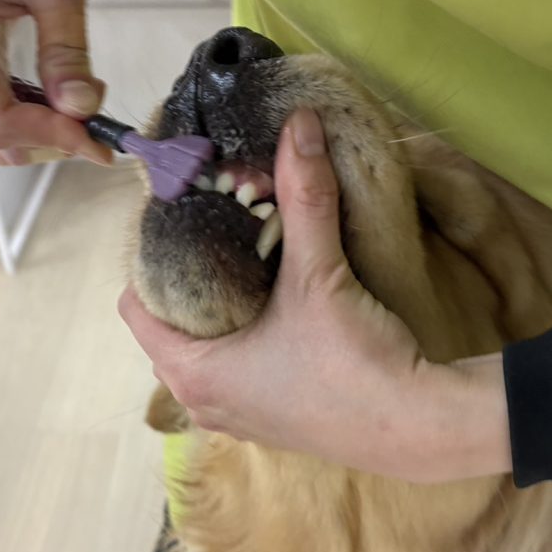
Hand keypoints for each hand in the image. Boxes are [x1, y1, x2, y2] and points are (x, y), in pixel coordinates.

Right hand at [0, 0, 111, 165]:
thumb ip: (66, 49)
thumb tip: (81, 106)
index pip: (0, 122)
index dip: (52, 140)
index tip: (96, 140)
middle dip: (47, 138)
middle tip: (97, 126)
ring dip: (38, 128)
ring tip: (82, 109)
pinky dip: (29, 107)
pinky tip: (60, 96)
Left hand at [119, 109, 511, 481]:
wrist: (418, 428)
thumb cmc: (352, 363)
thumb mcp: (320, 275)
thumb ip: (304, 198)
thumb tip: (299, 123)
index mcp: (191, 374)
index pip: (133, 307)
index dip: (149, 260)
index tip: (177, 222)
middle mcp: (203, 403)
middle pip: (167, 328)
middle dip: (183, 282)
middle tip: (211, 232)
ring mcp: (237, 420)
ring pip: (203, 353)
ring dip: (216, 313)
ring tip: (241, 263)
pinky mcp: (271, 424)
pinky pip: (234, 373)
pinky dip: (242, 341)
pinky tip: (273, 310)